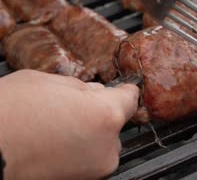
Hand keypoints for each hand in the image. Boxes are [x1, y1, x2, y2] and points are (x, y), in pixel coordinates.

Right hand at [0, 70, 138, 179]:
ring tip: (56, 129)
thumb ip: (80, 88)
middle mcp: (108, 146)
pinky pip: (87, 160)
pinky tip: (53, 143)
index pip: (130, 99)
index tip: (122, 90)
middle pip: (114, 123)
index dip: (123, 91)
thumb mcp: (46, 82)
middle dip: (98, 114)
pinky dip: (77, 152)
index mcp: (106, 115)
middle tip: (70, 108)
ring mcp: (95, 169)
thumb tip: (93, 92)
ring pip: (101, 143)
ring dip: (88, 135)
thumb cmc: (8, 115)